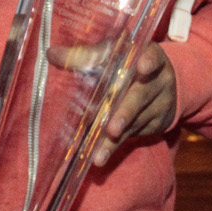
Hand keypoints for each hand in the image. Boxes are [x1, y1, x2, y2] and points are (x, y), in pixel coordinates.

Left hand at [92, 43, 176, 167]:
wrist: (159, 83)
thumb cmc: (127, 64)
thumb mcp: (110, 55)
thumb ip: (84, 56)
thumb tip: (51, 54)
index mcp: (149, 56)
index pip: (153, 56)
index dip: (149, 61)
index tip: (142, 67)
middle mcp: (159, 80)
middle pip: (141, 95)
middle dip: (125, 112)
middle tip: (112, 128)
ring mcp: (160, 103)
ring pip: (135, 121)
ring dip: (115, 137)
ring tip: (99, 152)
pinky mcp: (156, 123)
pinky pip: (133, 135)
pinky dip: (115, 145)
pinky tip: (100, 156)